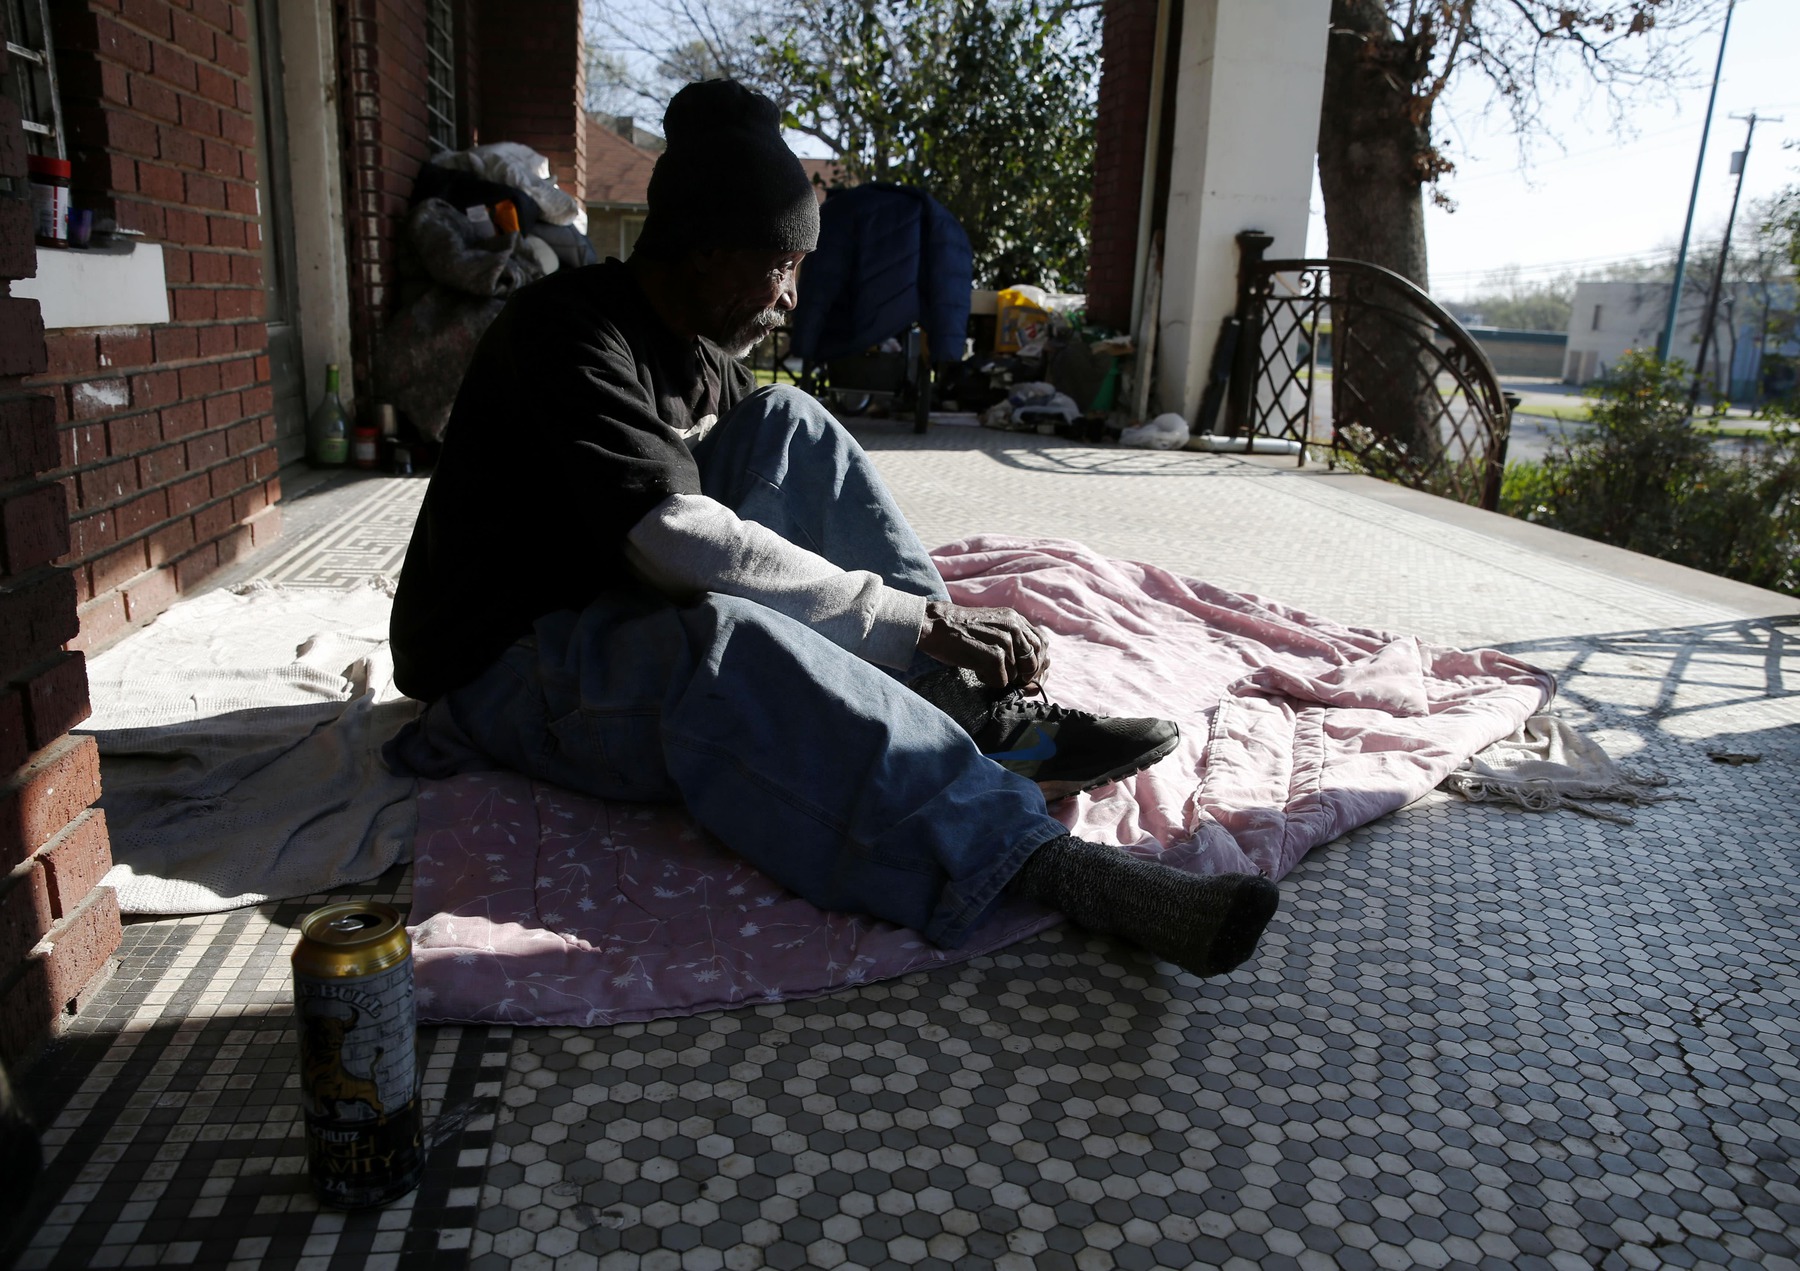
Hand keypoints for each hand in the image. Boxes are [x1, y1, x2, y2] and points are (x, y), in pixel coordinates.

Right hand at [917, 600, 1049, 689]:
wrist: (933, 624)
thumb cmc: (959, 631)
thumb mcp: (992, 628)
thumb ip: (1013, 643)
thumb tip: (1032, 677)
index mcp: (1015, 619)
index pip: (1042, 644)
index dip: (1038, 664)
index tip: (1028, 677)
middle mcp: (1014, 626)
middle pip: (1034, 661)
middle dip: (1026, 677)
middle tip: (1009, 681)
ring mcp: (1005, 640)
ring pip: (1016, 674)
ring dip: (1001, 678)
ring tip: (983, 668)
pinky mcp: (994, 654)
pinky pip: (1002, 681)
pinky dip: (990, 681)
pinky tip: (977, 671)